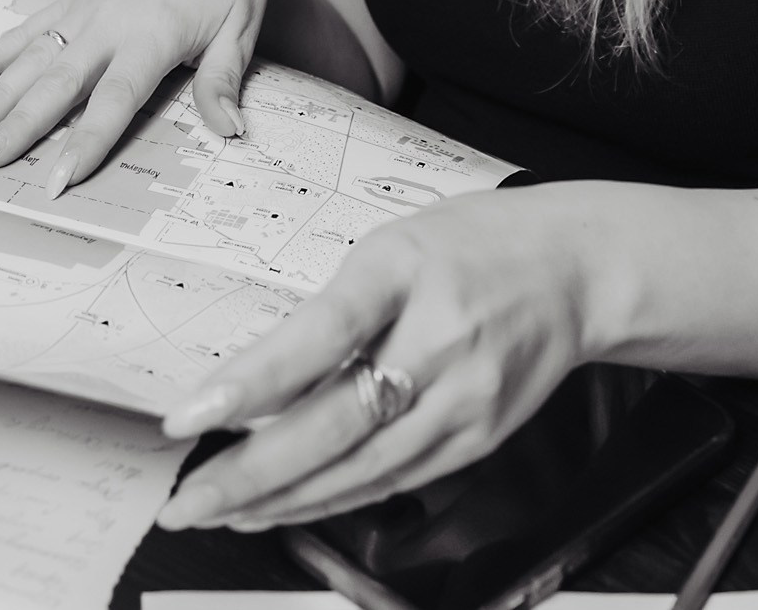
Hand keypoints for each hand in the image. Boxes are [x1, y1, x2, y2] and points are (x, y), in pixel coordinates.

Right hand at [0, 0, 269, 192]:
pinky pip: (23, 32)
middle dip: (16, 125)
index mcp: (152, 34)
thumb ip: (222, 83)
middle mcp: (108, 21)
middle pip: (56, 83)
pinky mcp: (70, 2)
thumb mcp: (241, 33)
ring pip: (29, 58)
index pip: (113, 99)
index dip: (84, 141)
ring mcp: (83, 10)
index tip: (56, 180)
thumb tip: (229, 132)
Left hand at [156, 184, 597, 530]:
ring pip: (361, 468)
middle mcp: (439, 340)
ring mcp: (464, 400)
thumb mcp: (390, 246)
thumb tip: (256, 378)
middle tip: (184, 501)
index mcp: (404, 270)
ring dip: (282, 501)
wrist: (573, 269)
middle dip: (250, 474)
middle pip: (336, 423)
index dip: (251, 381)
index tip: (189, 415)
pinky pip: (394, 481)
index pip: (320, 334)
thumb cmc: (473, 245)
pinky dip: (334, 499)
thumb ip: (330, 310)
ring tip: (219, 512)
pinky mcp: (477, 440)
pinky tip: (288, 508)